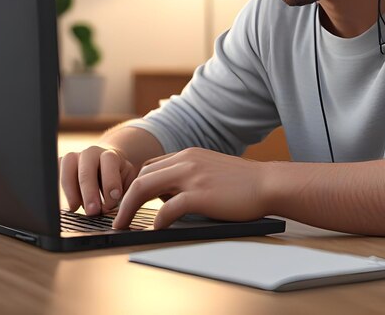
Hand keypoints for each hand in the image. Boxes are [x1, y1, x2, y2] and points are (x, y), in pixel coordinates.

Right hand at [59, 145, 137, 214]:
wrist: (106, 163)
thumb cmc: (118, 176)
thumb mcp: (127, 180)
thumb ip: (123, 191)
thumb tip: (118, 210)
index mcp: (110, 155)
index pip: (109, 162)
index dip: (110, 182)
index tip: (112, 202)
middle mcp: (91, 153)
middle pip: (86, 170)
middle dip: (89, 193)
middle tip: (93, 212)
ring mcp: (74, 157)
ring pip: (67, 170)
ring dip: (71, 191)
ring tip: (76, 208)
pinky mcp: (61, 164)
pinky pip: (55, 173)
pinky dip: (59, 189)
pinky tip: (68, 203)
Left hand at [112, 147, 268, 229]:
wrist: (267, 183)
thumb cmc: (242, 182)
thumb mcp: (210, 169)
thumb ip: (188, 175)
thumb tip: (168, 196)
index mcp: (188, 154)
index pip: (150, 166)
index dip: (134, 185)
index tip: (127, 202)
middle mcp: (186, 161)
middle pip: (141, 176)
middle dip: (124, 198)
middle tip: (118, 218)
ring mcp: (192, 176)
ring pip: (145, 187)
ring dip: (129, 208)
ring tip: (123, 225)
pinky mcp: (200, 194)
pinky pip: (168, 208)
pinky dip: (156, 221)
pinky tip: (155, 229)